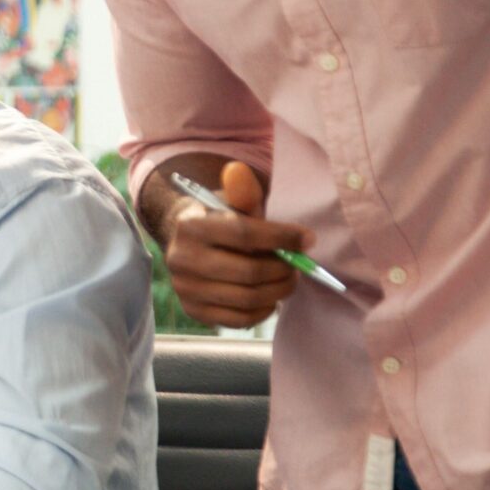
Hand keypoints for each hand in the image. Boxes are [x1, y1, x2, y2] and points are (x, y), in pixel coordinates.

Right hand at [157, 161, 309, 329]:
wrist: (187, 245)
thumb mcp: (230, 202)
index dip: (282, 238)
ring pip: (248, 298)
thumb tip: (238, 170)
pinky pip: (239, 319)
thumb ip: (241, 192)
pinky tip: (268, 297)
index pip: (244, 234)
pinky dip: (263, 310)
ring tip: (287, 278)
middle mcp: (181, 259)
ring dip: (278, 290)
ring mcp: (185, 288)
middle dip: (284, 269)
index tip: (308, 239)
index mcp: (190, 226)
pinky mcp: (192, 311)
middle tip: (298, 265)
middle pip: (250, 271)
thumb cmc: (219, 221)